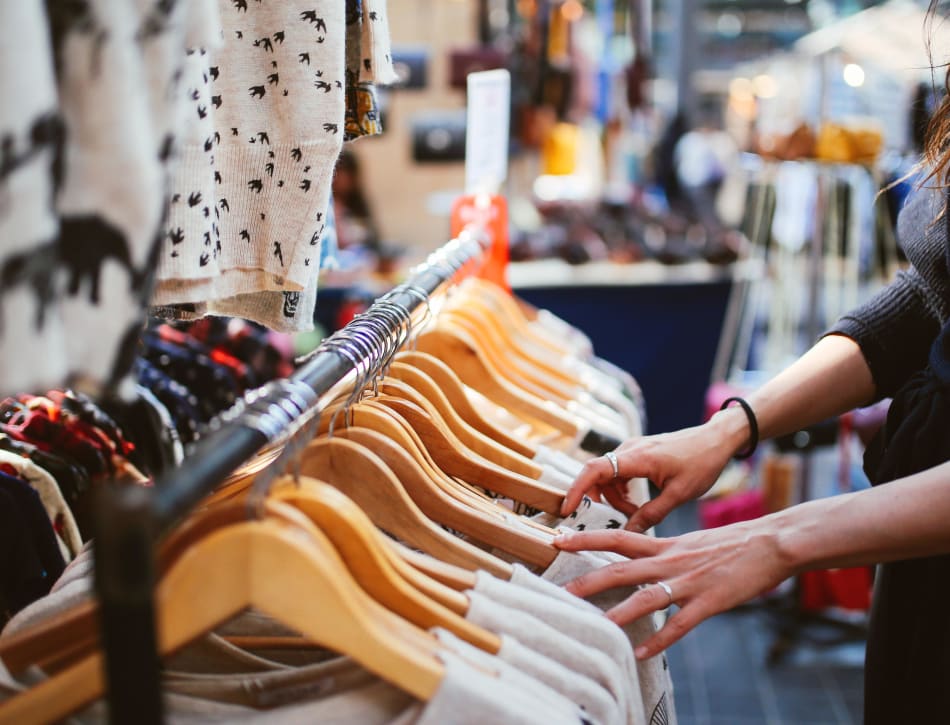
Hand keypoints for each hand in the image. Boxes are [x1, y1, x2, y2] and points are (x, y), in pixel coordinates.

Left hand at [553, 522, 791, 658]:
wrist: (770, 543)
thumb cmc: (730, 543)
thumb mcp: (689, 541)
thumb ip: (662, 551)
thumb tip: (640, 560)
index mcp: (664, 544)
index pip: (616, 537)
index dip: (585, 538)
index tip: (558, 538)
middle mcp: (670, 560)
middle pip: (621, 568)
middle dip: (588, 580)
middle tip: (560, 591)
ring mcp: (688, 582)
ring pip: (646, 597)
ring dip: (619, 613)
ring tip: (596, 627)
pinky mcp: (709, 602)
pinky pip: (680, 625)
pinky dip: (660, 640)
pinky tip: (643, 654)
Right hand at [561, 420, 739, 531]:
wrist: (716, 439)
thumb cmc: (702, 463)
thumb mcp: (679, 494)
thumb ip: (651, 514)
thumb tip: (629, 533)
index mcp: (638, 457)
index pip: (595, 469)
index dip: (577, 489)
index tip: (568, 509)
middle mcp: (629, 449)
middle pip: (597, 475)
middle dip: (600, 499)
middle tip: (618, 518)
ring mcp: (632, 449)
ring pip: (607, 476)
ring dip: (613, 497)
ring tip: (635, 512)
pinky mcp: (637, 452)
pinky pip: (617, 472)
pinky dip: (620, 489)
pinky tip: (637, 502)